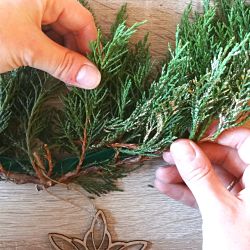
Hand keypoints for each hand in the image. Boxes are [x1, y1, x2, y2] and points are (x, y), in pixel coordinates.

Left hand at [0, 0, 100, 88]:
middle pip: (70, 28)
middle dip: (77, 54)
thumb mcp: (28, 48)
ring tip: (67, 78)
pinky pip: (43, 42)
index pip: (82, 19)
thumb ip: (63, 63)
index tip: (95, 69)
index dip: (91, 45)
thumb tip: (94, 78)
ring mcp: (28, 15)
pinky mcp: (19, 29)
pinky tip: (53, 70)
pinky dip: (50, 57)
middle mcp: (39, 2)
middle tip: (80, 78)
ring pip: (57, 37)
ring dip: (64, 58)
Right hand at [155, 127, 249, 249]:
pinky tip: (169, 187)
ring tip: (163, 174)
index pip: (244, 141)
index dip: (218, 137)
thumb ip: (200, 176)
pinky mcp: (232, 210)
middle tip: (171, 156)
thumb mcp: (220, 213)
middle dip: (192, 159)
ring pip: (212, 177)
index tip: (193, 139)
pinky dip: (188, 191)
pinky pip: (208, 193)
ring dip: (185, 175)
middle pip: (223, 158)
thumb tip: (183, 148)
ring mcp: (244, 199)